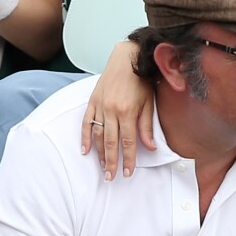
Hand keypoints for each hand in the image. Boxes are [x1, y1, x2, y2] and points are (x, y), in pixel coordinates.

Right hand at [81, 41, 155, 180]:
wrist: (127, 57)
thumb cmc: (141, 80)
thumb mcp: (149, 102)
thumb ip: (146, 126)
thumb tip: (150, 147)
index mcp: (128, 111)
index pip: (128, 142)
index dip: (128, 159)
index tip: (128, 173)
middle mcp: (112, 110)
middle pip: (111, 143)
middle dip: (111, 162)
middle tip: (111, 177)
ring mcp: (100, 106)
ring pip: (99, 135)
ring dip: (100, 153)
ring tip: (102, 167)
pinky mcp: (92, 101)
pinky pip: (86, 122)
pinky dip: (85, 137)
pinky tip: (85, 150)